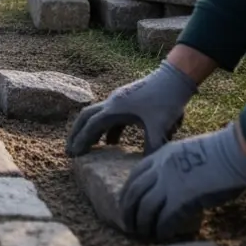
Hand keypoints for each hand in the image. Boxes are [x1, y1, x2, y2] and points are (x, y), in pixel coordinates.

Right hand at [65, 60, 198, 156]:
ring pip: (97, 116)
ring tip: (89, 148)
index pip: (91, 126)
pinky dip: (107, 129)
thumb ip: (152, 148)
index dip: (81, 141)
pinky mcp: (127, 100)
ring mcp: (119, 100)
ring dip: (91, 131)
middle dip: (76, 133)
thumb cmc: (166, 100)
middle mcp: (112, 103)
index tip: (74, 155)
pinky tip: (112, 143)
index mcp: (115, 109)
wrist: (175, 78)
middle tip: (70, 149)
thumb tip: (146, 167)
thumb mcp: (160, 127)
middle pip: (85, 117)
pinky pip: (110, 116)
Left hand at [120, 121, 245, 240]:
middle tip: (128, 225)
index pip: (134, 175)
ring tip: (143, 234)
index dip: (127, 192)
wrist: (235, 151)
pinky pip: (165, 218)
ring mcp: (170, 184)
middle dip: (128, 211)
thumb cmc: (221, 151)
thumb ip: (176, 164)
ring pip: (145, 208)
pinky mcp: (183, 199)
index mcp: (161, 155)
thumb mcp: (187, 151)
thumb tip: (175, 181)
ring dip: (142, 223)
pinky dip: (161, 229)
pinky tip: (162, 235)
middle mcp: (160, 169)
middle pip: (134, 193)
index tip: (125, 203)